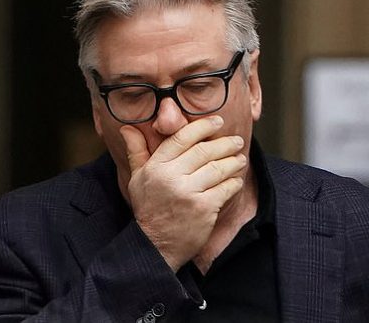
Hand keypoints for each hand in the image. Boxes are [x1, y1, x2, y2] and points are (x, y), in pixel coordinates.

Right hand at [120, 116, 245, 271]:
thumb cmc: (148, 209)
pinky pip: (226, 188)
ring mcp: (189, 193)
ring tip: (239, 158)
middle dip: (224, 143)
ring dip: (233, 161)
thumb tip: (128, 127)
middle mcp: (172, 177)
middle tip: (235, 140)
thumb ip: (137, 151)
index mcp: (156, 167)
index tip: (217, 122)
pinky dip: (234, 182)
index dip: (202, 127)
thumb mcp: (137, 179)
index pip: (182, 137)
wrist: (155, 246)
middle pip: (204, 150)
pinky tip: (236, 179)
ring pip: (218, 168)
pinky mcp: (204, 208)